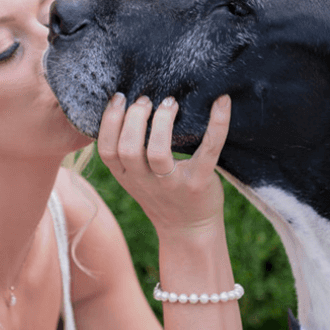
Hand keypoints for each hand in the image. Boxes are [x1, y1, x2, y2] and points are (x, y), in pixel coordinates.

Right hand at [97, 93, 230, 236]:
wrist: (190, 231)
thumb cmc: (163, 195)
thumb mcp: (137, 178)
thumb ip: (130, 153)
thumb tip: (131, 104)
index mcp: (126, 177)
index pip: (107, 150)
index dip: (109, 121)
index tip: (119, 98)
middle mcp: (145, 182)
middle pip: (128, 149)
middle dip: (135, 117)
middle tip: (148, 100)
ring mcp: (172, 185)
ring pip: (157, 153)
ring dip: (162, 122)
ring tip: (170, 103)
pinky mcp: (199, 183)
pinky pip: (208, 150)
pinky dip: (217, 124)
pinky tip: (221, 102)